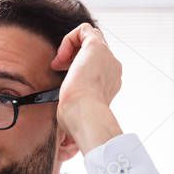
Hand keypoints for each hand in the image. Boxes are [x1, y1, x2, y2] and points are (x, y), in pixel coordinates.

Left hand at [50, 23, 122, 152]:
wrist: (84, 115)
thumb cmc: (80, 120)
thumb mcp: (78, 114)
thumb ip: (76, 110)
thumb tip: (66, 143)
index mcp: (111, 83)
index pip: (98, 65)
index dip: (79, 67)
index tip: (65, 79)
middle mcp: (113, 68)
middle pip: (95, 49)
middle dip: (75, 55)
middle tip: (60, 69)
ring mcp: (107, 57)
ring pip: (90, 37)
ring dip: (71, 46)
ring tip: (60, 63)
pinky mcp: (96, 47)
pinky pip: (84, 30)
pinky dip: (69, 39)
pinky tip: (61, 58)